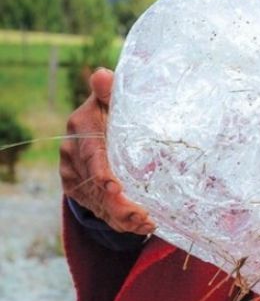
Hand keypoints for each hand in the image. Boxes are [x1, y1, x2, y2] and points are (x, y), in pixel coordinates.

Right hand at [59, 68, 154, 234]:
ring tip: (147, 222)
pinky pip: (97, 208)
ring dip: (122, 216)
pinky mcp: (78, 187)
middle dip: (117, 203)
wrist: (98, 122)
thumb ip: (110, 89)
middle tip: (143, 214)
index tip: (115, 187)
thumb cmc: (113, 106)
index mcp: (80, 127)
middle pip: (93, 184)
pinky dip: (118, 219)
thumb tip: (101, 75)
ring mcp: (72, 172)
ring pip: (96, 201)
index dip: (101, 172)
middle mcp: (71, 152)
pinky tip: (140, 225)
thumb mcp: (112, 96)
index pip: (90, 154)